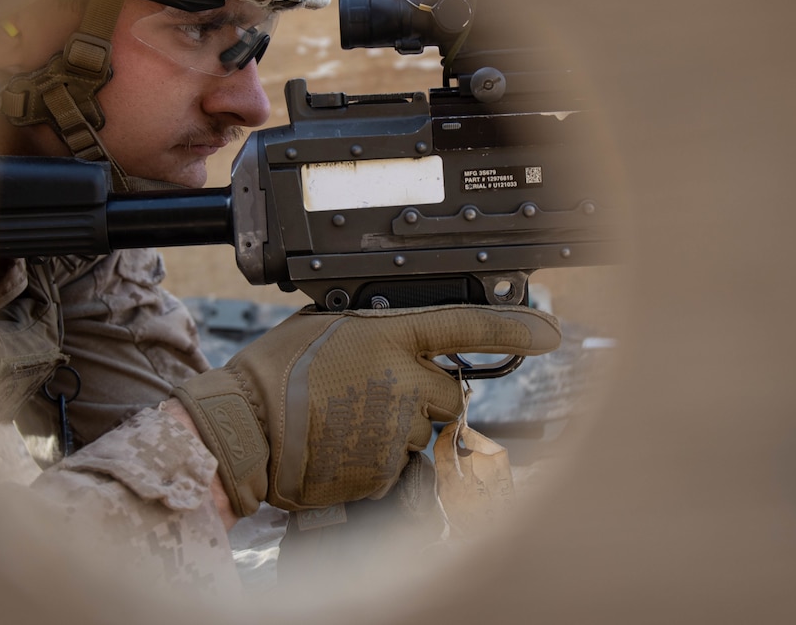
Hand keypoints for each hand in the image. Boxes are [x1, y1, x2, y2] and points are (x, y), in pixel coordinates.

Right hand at [171, 304, 560, 517]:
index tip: (549, 332)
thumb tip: (396, 340)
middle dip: (424, 395)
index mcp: (388, 337)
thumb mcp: (325, 325)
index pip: (464, 326)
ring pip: (421, 431)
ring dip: (396, 427)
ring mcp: (397, 429)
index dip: (513, 327)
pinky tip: (341, 444)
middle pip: (449, 393)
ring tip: (345, 420)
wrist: (245, 428)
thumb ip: (375, 331)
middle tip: (375, 393)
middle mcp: (403, 381)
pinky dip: (376, 458)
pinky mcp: (386, 470)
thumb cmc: (275, 371)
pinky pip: (398, 463)